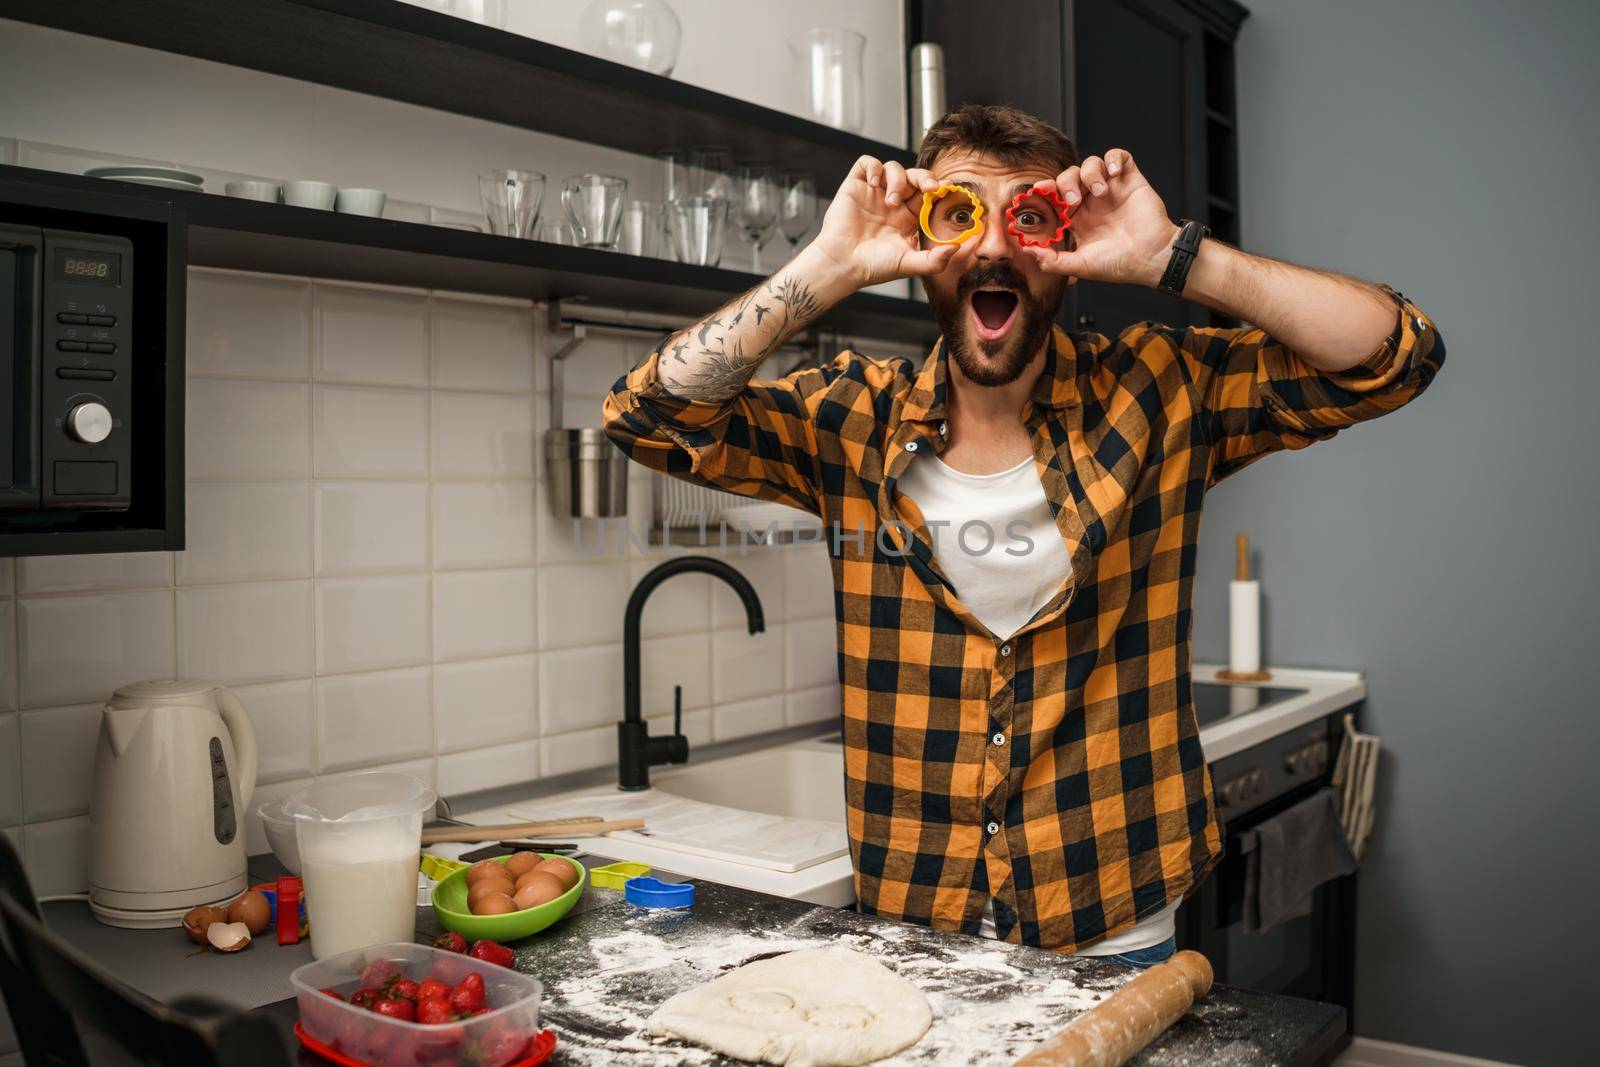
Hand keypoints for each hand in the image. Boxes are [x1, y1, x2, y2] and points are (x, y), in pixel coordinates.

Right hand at [805, 155, 958, 289]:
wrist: (844, 264)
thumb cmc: (873, 267)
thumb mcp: (909, 264)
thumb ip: (935, 260)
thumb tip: (956, 248)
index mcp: (907, 217)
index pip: (927, 194)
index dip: (937, 189)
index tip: (946, 190)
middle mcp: (892, 202)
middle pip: (914, 176)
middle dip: (925, 177)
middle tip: (929, 188)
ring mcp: (874, 193)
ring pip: (893, 168)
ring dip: (897, 180)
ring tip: (890, 202)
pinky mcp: (855, 186)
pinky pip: (867, 163)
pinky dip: (873, 168)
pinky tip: (874, 184)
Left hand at [1023, 149, 1181, 287]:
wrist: (1151, 258)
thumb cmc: (1118, 264)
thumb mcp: (1080, 265)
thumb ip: (1053, 261)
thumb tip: (1028, 250)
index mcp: (1077, 218)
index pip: (1054, 196)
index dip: (1044, 191)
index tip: (1038, 192)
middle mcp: (1092, 201)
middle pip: (1068, 176)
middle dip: (1065, 184)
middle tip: (1073, 202)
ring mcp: (1111, 189)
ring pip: (1090, 163)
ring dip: (1090, 173)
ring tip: (1100, 192)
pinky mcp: (1130, 180)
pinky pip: (1119, 156)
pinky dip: (1114, 158)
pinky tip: (1115, 173)